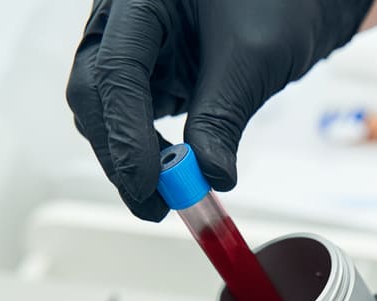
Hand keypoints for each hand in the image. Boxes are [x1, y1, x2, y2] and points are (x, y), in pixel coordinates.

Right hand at [66, 0, 374, 220]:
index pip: (115, 71)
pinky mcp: (149, 71)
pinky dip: (148, 149)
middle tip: (153, 204)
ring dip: (130, 156)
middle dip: (119, 153)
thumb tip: (208, 176)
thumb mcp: (253, 58)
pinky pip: (132, 116)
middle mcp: (124, 20)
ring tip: (169, 196)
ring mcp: (133, 46)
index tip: (148, 184)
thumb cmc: (280, 0)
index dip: (125, 134)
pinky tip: (174, 173)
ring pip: (107, 110)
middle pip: (96, 94)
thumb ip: (222, 116)